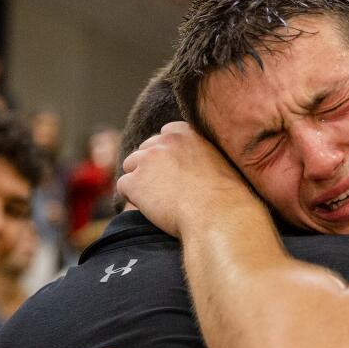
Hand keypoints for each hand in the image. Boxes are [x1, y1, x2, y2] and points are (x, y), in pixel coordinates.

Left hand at [117, 121, 259, 236]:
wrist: (217, 214)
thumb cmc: (225, 196)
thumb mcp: (220, 163)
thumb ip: (202, 155)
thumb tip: (193, 167)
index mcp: (187, 133)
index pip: (165, 134)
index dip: (166, 155)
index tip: (174, 171)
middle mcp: (165, 141)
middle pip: (145, 150)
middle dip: (151, 167)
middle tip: (166, 190)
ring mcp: (147, 159)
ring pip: (130, 165)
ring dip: (140, 181)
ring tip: (158, 200)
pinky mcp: (134, 181)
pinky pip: (123, 187)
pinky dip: (132, 198)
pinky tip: (150, 208)